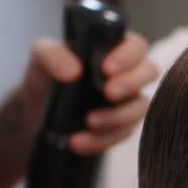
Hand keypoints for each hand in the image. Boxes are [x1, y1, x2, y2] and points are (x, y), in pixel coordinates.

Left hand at [23, 31, 157, 154]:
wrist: (38, 112)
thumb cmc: (47, 76)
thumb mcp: (41, 58)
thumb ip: (53, 55)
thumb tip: (73, 71)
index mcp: (113, 48)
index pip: (135, 45)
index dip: (128, 56)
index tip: (107, 69)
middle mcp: (127, 73)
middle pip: (149, 73)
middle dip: (130, 84)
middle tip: (108, 93)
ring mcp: (128, 101)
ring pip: (141, 108)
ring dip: (117, 117)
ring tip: (90, 122)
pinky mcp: (122, 127)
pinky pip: (123, 134)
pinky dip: (101, 140)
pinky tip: (79, 142)